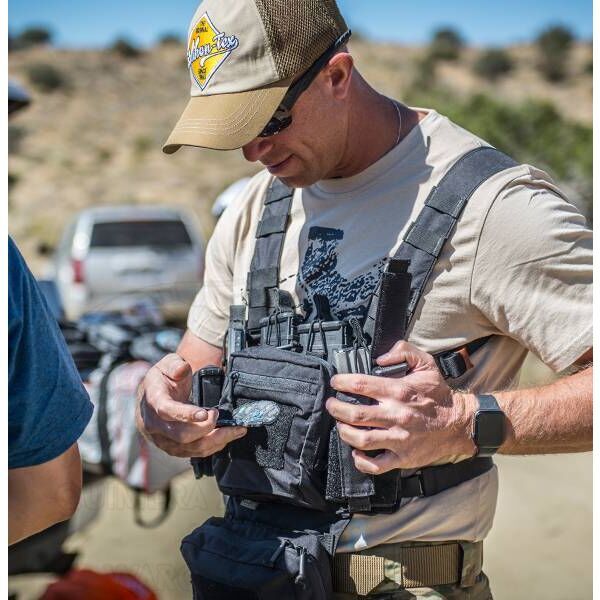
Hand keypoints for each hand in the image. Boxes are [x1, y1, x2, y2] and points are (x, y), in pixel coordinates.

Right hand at [136, 353, 245, 457]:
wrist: (151, 396)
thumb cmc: (162, 379)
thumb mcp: (167, 364)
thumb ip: (174, 365)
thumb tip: (182, 369)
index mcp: (153, 402)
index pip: (168, 411)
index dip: (187, 414)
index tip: (207, 414)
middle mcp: (155, 425)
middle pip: (182, 435)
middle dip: (207, 428)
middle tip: (221, 415)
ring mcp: (163, 440)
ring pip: (190, 448)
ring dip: (216, 441)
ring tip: (236, 430)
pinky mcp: (173, 448)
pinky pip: (194, 453)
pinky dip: (212, 447)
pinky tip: (226, 437)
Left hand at [326, 340, 476, 473]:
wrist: (460, 423)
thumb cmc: (439, 394)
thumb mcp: (426, 363)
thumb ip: (404, 351)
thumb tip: (380, 358)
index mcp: (399, 392)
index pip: (361, 385)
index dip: (342, 382)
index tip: (336, 382)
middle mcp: (397, 415)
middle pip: (355, 414)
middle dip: (336, 408)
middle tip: (331, 404)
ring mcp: (399, 439)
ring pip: (361, 440)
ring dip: (344, 432)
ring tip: (340, 425)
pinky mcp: (403, 457)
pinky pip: (376, 465)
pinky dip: (361, 461)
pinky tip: (356, 452)